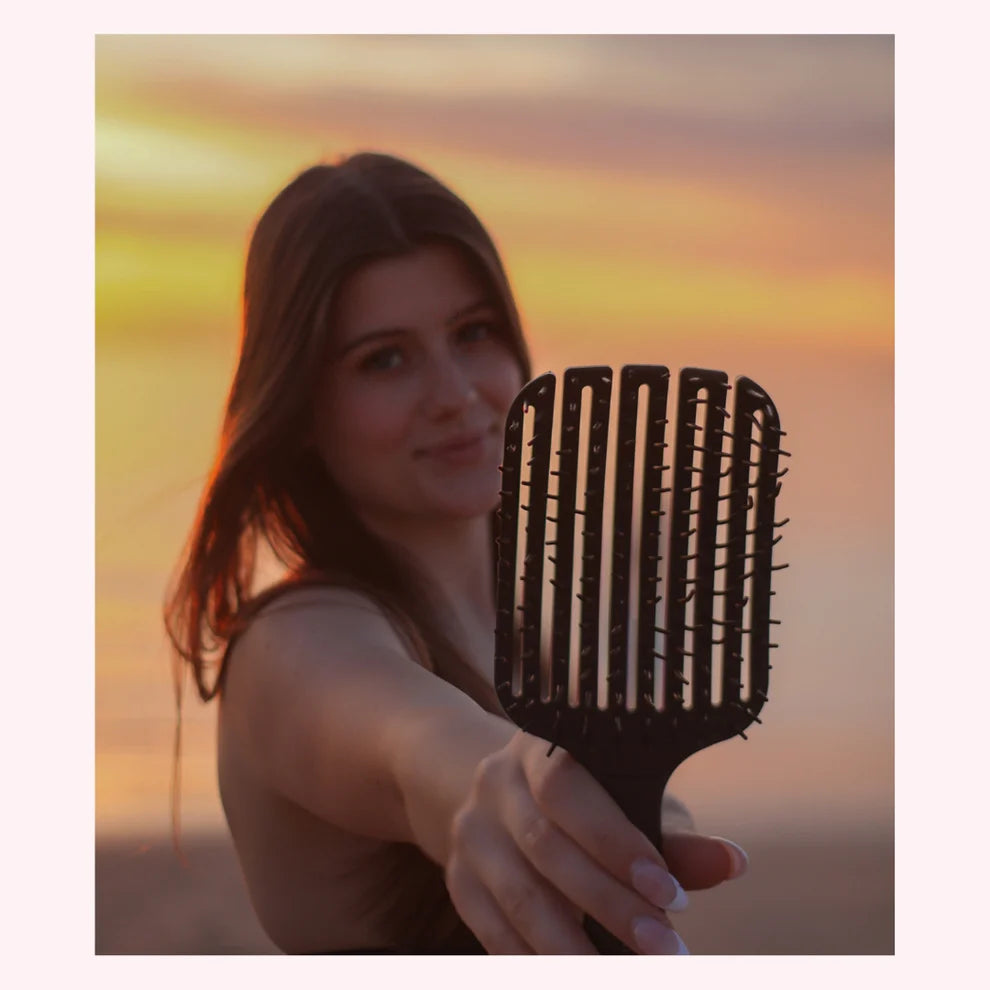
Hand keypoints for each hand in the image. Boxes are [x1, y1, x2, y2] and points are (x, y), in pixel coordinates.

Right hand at [445, 730, 745, 953]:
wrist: (496, 794)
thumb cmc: (582, 798)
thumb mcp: (622, 798)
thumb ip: (672, 835)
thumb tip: (732, 862)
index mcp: (540, 747)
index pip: (568, 787)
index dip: (615, 842)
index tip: (670, 894)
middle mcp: (497, 783)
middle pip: (546, 846)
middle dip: (610, 904)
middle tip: (664, 949)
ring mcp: (472, 833)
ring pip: (519, 896)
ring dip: (574, 948)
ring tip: (620, 978)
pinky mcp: (460, 880)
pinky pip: (493, 930)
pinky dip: (534, 961)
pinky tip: (573, 976)